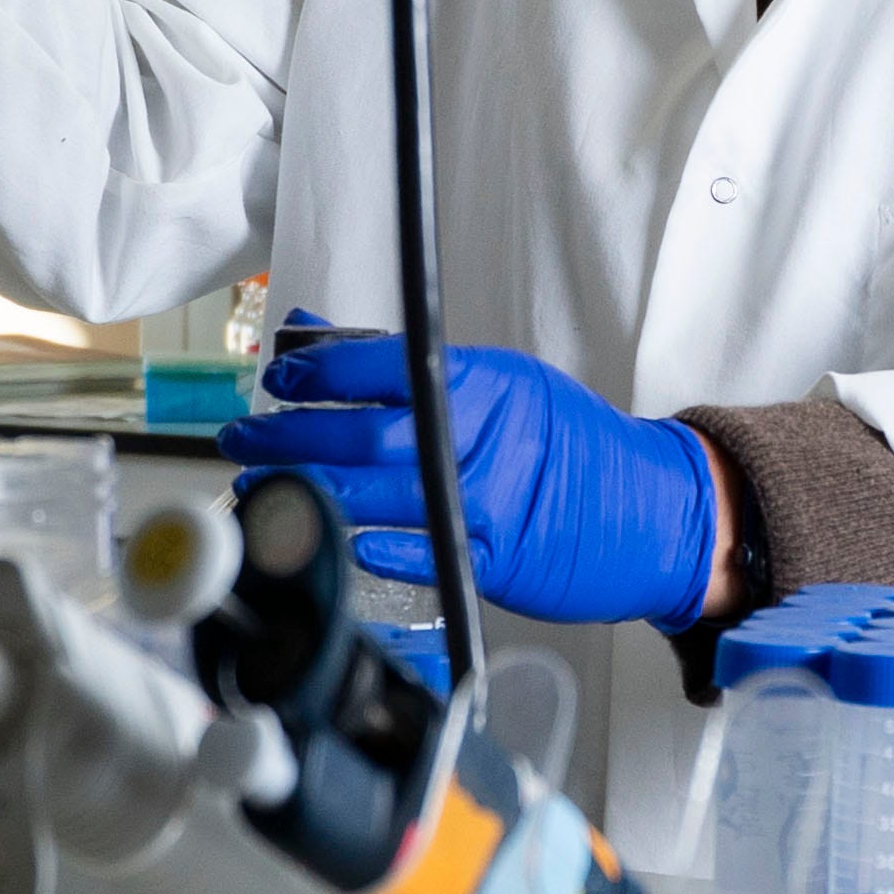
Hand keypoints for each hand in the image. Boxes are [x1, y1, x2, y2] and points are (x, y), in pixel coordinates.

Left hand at [221, 326, 724, 631]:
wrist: (654, 507)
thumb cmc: (568, 445)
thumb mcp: (500, 385)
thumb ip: (410, 369)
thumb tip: (314, 336)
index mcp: (482, 382)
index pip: (382, 365)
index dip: (317, 372)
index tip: (275, 380)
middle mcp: (482, 435)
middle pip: (365, 432)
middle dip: (290, 437)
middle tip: (239, 440)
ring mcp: (489, 499)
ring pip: (379, 494)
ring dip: (308, 493)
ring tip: (259, 493)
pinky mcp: (495, 557)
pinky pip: (418, 551)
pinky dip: (370, 546)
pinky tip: (330, 539)